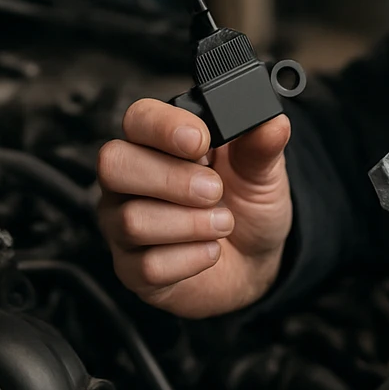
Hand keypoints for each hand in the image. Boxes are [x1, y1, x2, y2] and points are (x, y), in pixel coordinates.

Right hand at [97, 98, 291, 318]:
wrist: (254, 261)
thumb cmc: (246, 206)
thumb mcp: (262, 173)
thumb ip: (262, 147)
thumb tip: (273, 123)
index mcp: (156, 143)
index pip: (137, 119)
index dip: (164, 126)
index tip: (202, 141)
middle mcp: (129, 180)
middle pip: (114, 164)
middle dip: (171, 178)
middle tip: (214, 190)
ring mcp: (123, 226)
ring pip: (131, 220)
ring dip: (189, 223)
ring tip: (223, 223)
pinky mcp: (132, 270)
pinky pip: (147, 266)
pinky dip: (189, 259)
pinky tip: (211, 251)